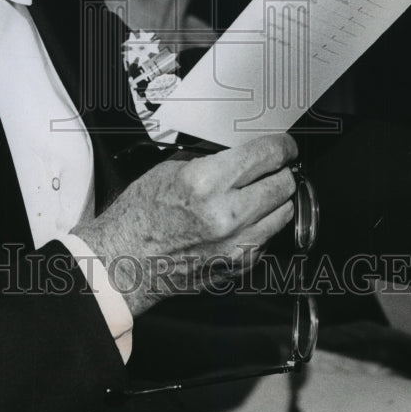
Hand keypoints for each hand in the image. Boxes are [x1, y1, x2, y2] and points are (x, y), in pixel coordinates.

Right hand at [72, 132, 296, 316]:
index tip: (285, 146)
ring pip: (284, 212)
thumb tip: (245, 155)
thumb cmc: (140, 216)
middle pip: (283, 184)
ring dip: (276, 199)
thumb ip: (213, 162)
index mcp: (207, 182)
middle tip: (273, 167)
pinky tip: (244, 218)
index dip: (282, 146)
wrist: (125, 262)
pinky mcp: (240, 265)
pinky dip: (263, 224)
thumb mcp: (170, 170)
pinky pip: (269, 237)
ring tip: (258, 192)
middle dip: (281, 171)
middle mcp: (226, 215)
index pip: (266, 156)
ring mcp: (236, 244)